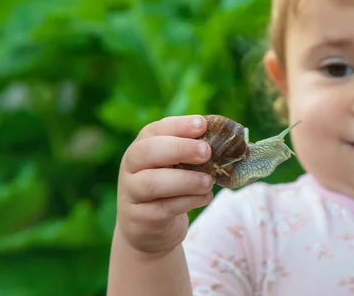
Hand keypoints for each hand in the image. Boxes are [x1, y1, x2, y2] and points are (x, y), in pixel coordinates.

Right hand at [115, 115, 213, 255]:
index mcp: (141, 147)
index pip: (155, 130)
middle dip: (179, 149)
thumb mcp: (175, 168)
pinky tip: (205, 197)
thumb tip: (222, 142)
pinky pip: (163, 208)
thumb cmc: (168, 189)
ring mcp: (131, 193)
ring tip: (208, 181)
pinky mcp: (139, 218)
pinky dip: (188, 202)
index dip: (178, 126)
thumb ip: (191, 154)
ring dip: (185, 180)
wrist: (148, 229)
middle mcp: (131, 167)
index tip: (202, 125)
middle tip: (206, 152)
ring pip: (152, 182)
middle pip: (146, 152)